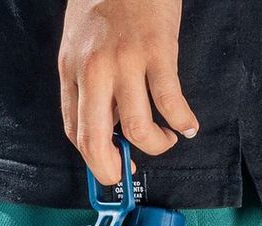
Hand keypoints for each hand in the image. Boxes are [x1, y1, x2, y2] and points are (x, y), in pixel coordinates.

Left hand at [58, 0, 198, 185]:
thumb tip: (111, 130)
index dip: (94, 160)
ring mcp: (127, 61)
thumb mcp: (80, 47)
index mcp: (72, 72)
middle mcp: (95, 71)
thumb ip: (89, 88)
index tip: (111, 168)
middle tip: (129, 172)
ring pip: (139, 128)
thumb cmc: (104, 5)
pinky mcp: (159, 51)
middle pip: (96, 140)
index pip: (75, 133)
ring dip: (156, 145)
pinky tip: (188, 126)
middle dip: (112, 170)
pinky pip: (171, 102)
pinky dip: (183, 122)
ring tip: (166, 139)